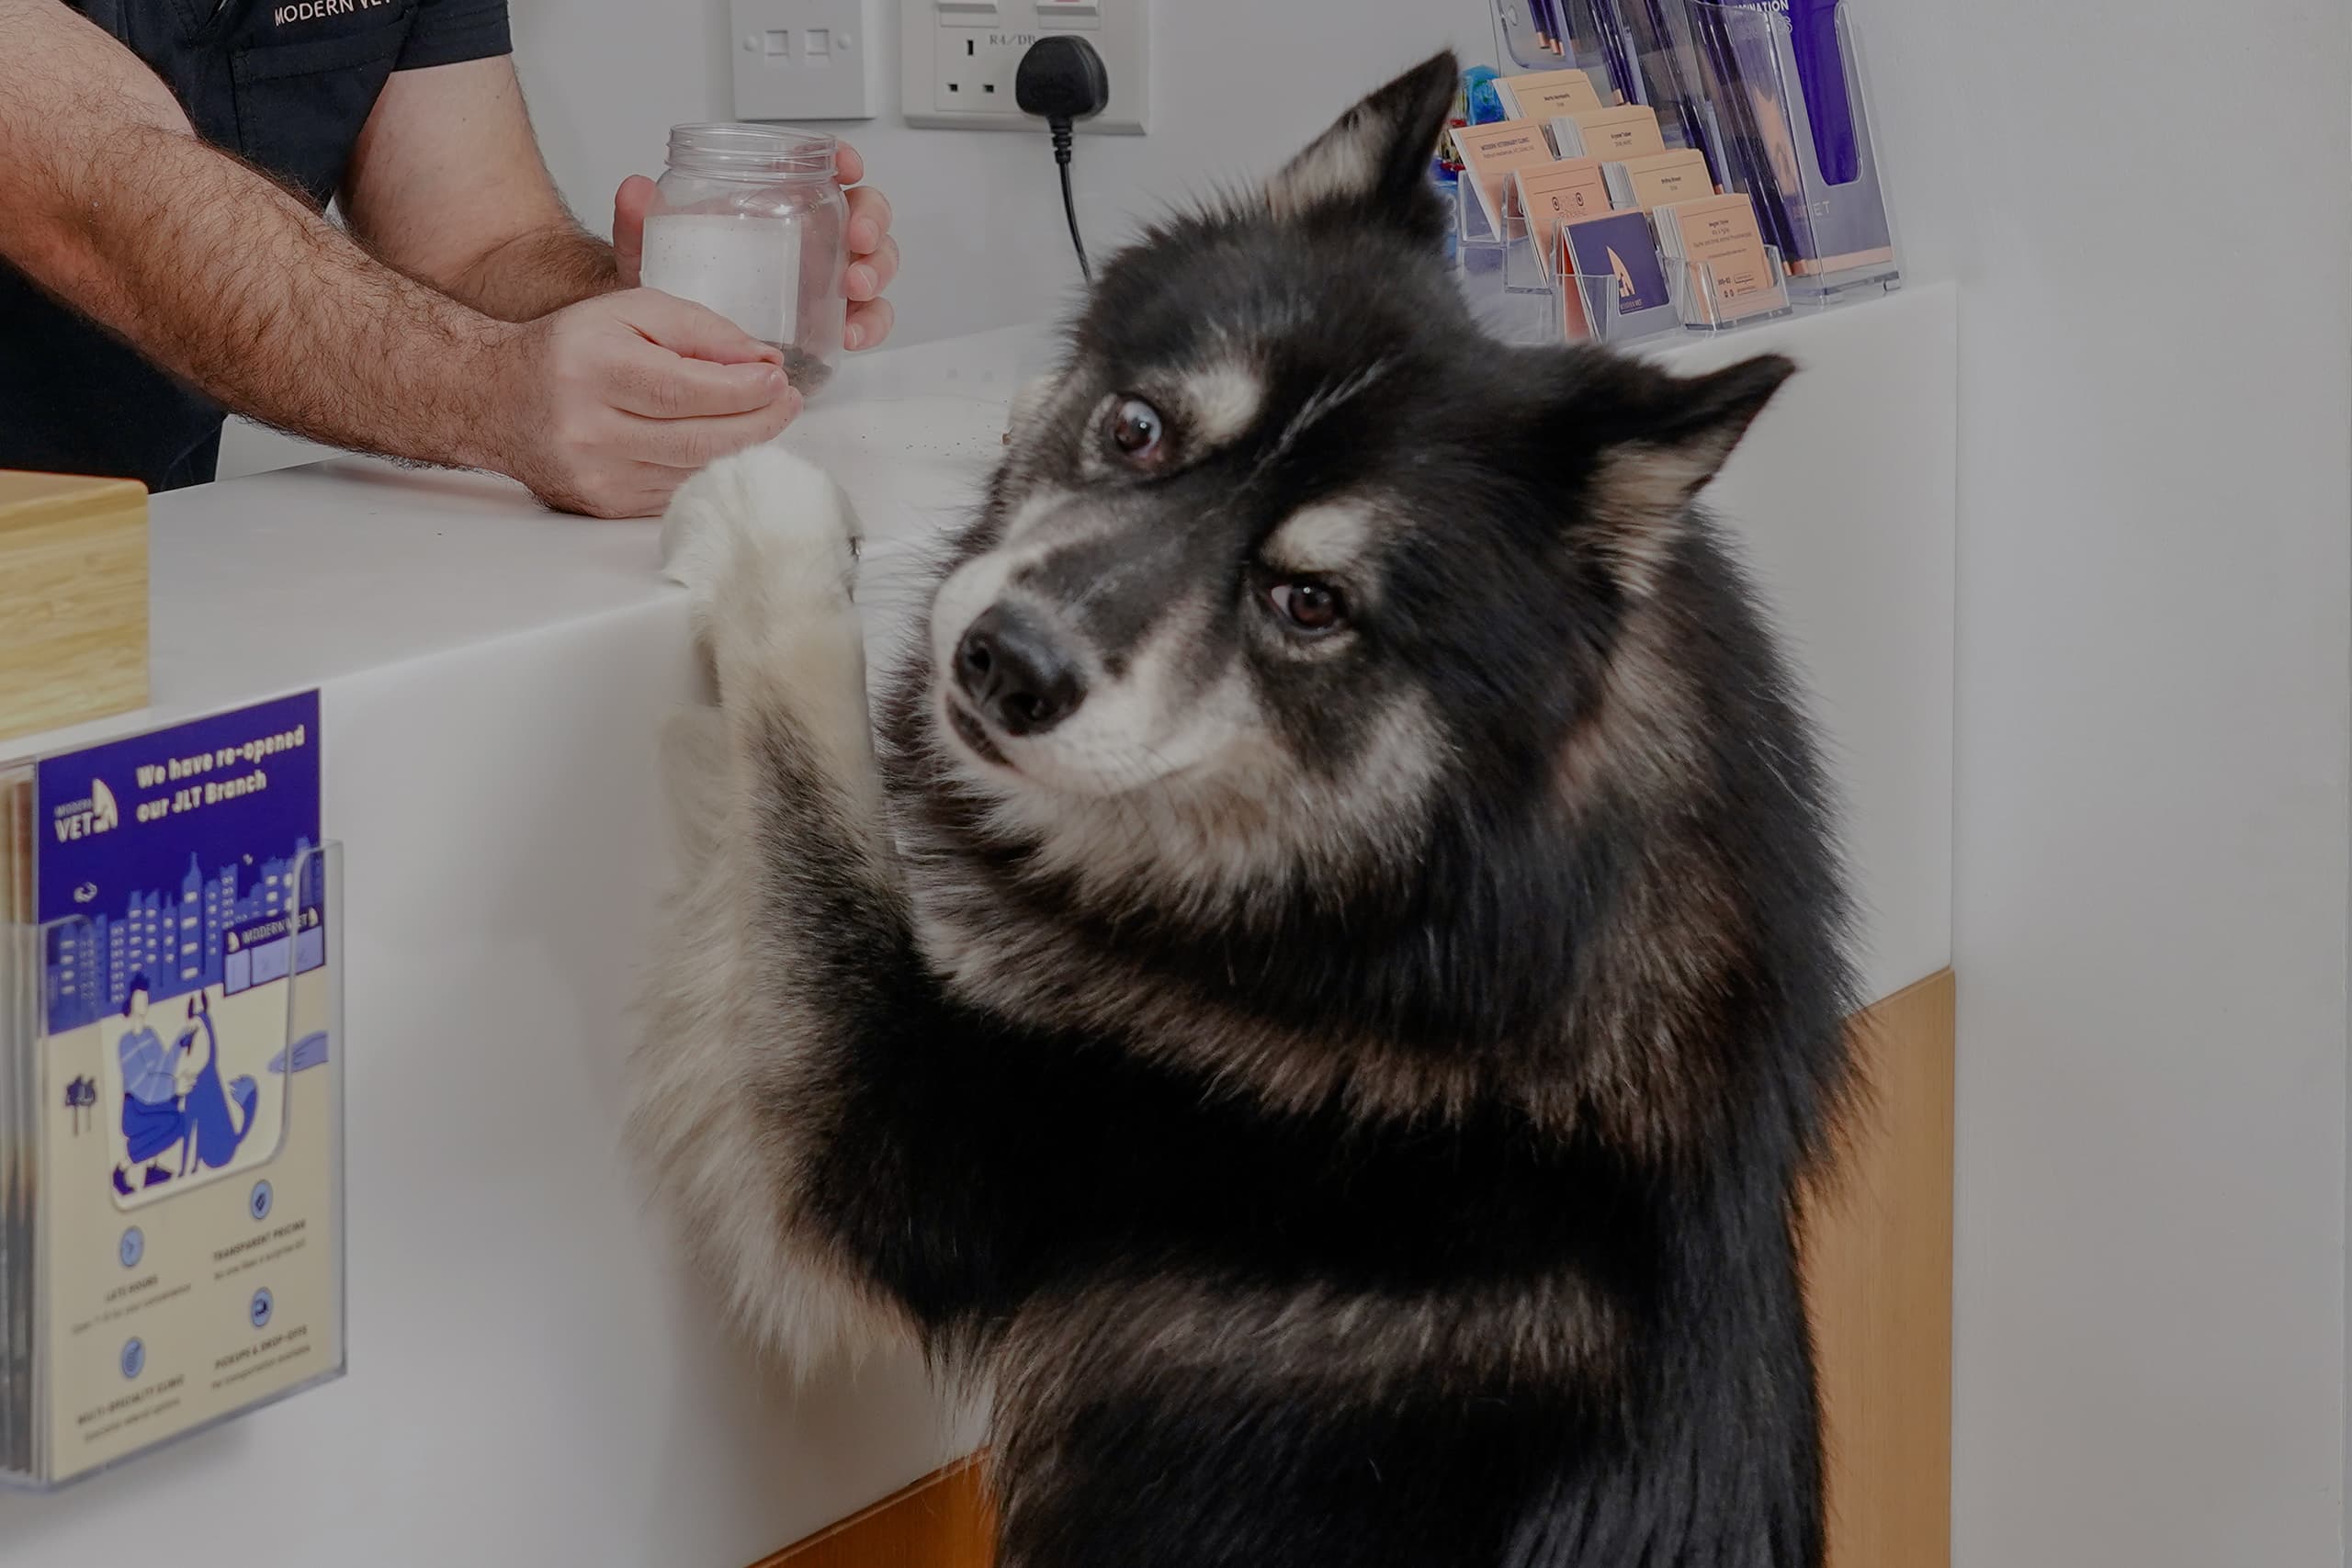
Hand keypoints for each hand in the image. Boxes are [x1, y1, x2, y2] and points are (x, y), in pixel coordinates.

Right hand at [474, 289, 802, 518]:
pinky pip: (675, 491)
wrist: (495, 396)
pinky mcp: (603, 503)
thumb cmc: (570, 348)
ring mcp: (596, 474)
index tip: (778, 380)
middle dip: (757, 423)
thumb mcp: (629, 312)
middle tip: (788, 403)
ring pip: (692, 471)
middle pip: (697, 440)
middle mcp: (590, 427)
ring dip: (740, 448)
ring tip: (764, 419)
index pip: (685, 390)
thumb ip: (700, 330)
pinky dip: (708, 469)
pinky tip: (724, 446)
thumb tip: (762, 361)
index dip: (742, 390)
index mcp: (595, 369)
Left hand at [610, 139, 896, 352]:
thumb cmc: (676, 282)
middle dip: (872, 222)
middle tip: (857, 238)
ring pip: (875, 263)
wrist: (674, 337)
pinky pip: (867, 317)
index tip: (845, 166)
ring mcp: (826, 278)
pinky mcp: (832, 319)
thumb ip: (639, 222)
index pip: (822, 169)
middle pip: (865, 213)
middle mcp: (810, 236)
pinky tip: (851, 333)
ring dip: (876, 271)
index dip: (845, 161)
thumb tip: (634, 190)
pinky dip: (869, 323)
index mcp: (778, 202)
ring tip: (854, 288)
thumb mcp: (652, 251)